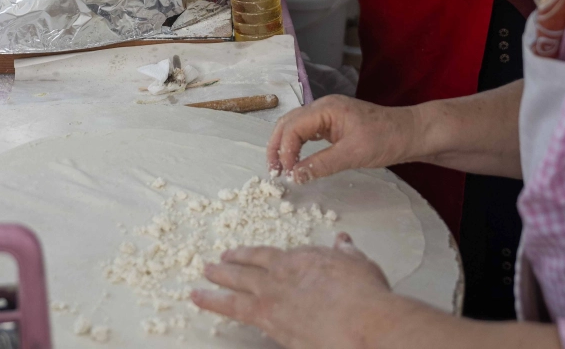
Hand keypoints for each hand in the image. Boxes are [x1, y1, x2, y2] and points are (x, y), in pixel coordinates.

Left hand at [192, 238, 398, 348]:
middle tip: (215, 263)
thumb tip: (344, 242)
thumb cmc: (365, 296)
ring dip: (216, 281)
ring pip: (235, 285)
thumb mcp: (358, 265)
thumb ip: (346, 254)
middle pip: (250, 267)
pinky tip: (201, 301)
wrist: (361, 322)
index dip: (258, 255)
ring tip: (198, 282)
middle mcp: (284, 274)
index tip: (248, 255)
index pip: (274, 256)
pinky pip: (232, 309)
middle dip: (231, 264)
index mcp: (304, 259)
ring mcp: (272, 296)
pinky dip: (213, 303)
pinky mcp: (267, 319)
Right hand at [268, 96, 418, 182]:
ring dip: (285, 145)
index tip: (286, 174)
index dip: (284, 151)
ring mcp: (328, 114)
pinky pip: (308, 131)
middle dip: (277, 146)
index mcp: (326, 109)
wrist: (410, 133)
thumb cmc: (386, 139)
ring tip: (281, 167)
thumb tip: (295, 176)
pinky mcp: (333, 123)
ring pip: (295, 126)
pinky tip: (297, 159)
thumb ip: (321, 164)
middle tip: (273, 171)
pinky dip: (298, 144)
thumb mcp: (353, 155)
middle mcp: (323, 107)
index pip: (292, 127)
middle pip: (288, 123)